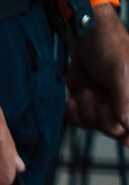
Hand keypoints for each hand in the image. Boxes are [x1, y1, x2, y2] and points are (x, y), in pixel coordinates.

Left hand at [68, 14, 128, 138]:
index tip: (120, 135)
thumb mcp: (120, 71)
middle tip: (94, 93)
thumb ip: (125, 100)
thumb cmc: (109, 46)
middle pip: (113, 129)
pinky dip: (73, 112)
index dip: (126, 133)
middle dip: (99, 114)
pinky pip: (79, 121)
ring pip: (94, 126)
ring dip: (85, 110)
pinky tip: (73, 99)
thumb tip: (127, 127)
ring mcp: (105, 103)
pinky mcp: (87, 104)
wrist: (85, 36)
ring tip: (85, 90)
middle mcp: (124, 102)